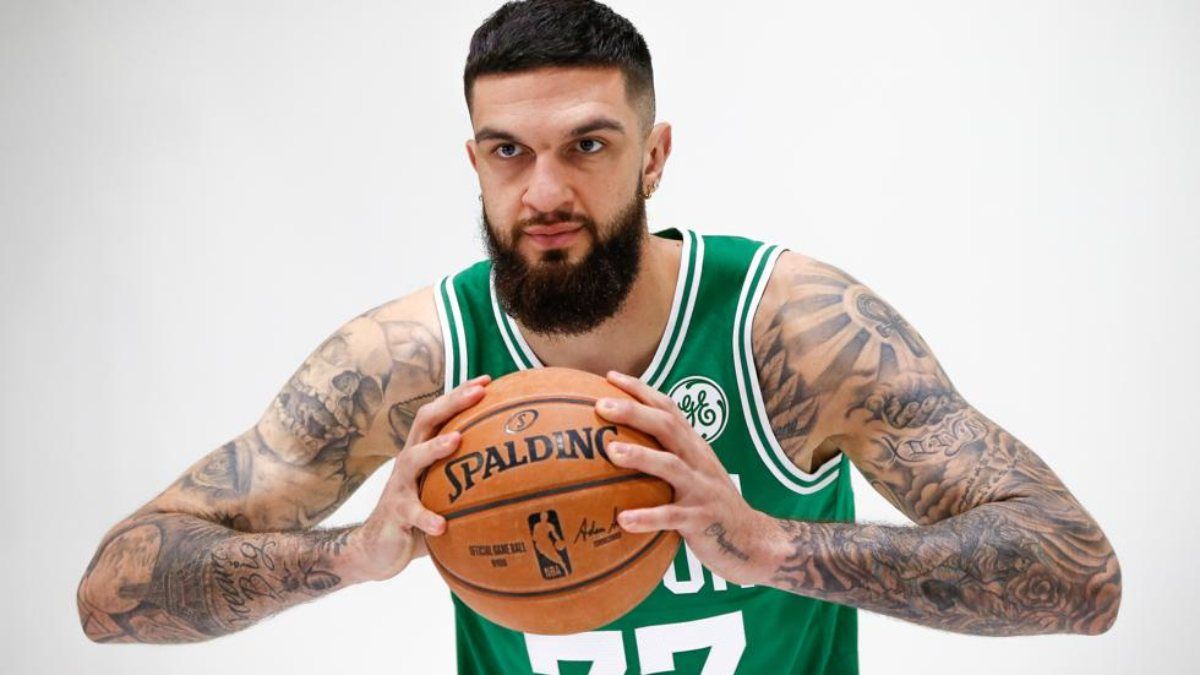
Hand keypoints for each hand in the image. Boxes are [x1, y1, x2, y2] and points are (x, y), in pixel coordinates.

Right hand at [348, 374, 489, 581]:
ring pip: (413, 459)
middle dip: (452, 403)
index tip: (487, 380)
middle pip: (426, 421)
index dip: (460, 394)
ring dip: (435, 448)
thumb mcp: (442, 491)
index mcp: (422, 451)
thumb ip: (468, 478)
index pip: (440, 413)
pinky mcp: (395, 512)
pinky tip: (442, 525)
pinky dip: (426, 518)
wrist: (377, 547)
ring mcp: (400, 485)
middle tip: (478, 392)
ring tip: (456, 441)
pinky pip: (411, 513)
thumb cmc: (420, 514)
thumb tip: (517, 474)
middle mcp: (409, 461)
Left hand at [596, 371, 772, 585]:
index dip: (641, 391)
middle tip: (601, 406)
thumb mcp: (693, 473)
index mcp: (694, 447)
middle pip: (668, 426)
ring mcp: (701, 489)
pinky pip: (672, 517)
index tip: (610, 377)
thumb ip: (666, 457)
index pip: (668, 408)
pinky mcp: (701, 520)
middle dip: (634, 412)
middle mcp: (698, 461)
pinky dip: (648, 517)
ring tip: (611, 452)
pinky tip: (622, 520)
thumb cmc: (710, 504)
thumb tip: (618, 447)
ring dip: (641, 456)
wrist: (753, 541)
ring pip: (671, 466)